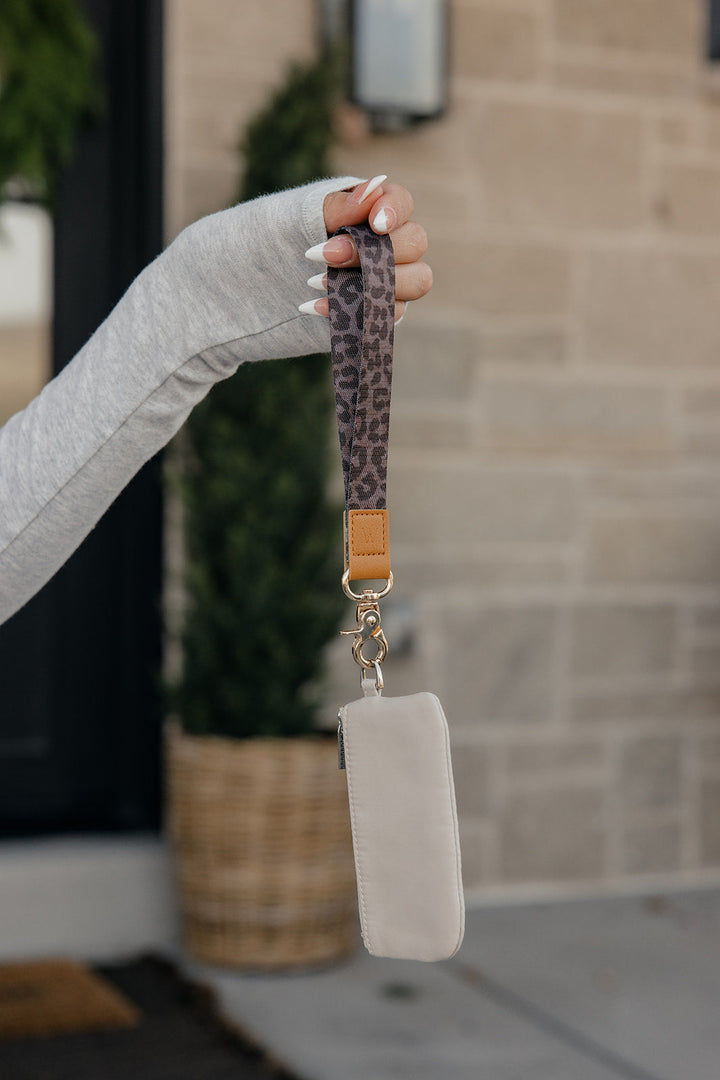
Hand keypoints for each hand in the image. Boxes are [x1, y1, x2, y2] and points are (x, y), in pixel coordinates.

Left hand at [299, 176, 432, 324]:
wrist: (271, 278)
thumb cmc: (289, 235)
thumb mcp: (304, 216)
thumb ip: (340, 205)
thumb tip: (373, 187)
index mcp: (377, 210)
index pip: (403, 202)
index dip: (394, 211)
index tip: (374, 223)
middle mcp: (396, 243)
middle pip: (415, 242)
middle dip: (373, 250)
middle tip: (327, 254)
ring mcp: (395, 278)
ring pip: (418, 280)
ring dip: (375, 283)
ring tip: (318, 282)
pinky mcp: (384, 308)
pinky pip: (389, 313)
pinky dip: (355, 311)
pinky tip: (316, 306)